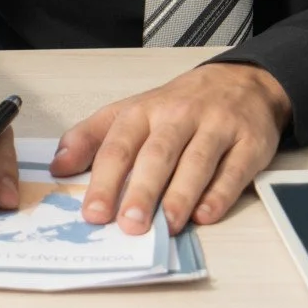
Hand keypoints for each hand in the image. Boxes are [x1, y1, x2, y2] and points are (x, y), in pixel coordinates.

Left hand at [50, 62, 290, 233]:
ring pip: (196, 161)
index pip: (119, 145)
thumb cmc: (177, 106)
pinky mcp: (249, 142)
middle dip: (142, 191)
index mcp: (143, 111)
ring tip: (166, 226)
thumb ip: (91, 137)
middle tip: (129, 224)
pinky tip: (205, 215)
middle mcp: (178, 116)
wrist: (239, 82)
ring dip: (180, 196)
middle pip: (157, 154)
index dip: (104, 180)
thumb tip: (58, 166)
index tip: (93, 213)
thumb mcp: (130, 112)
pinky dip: (220, 194)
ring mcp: (216, 128)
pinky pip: (234, 169)